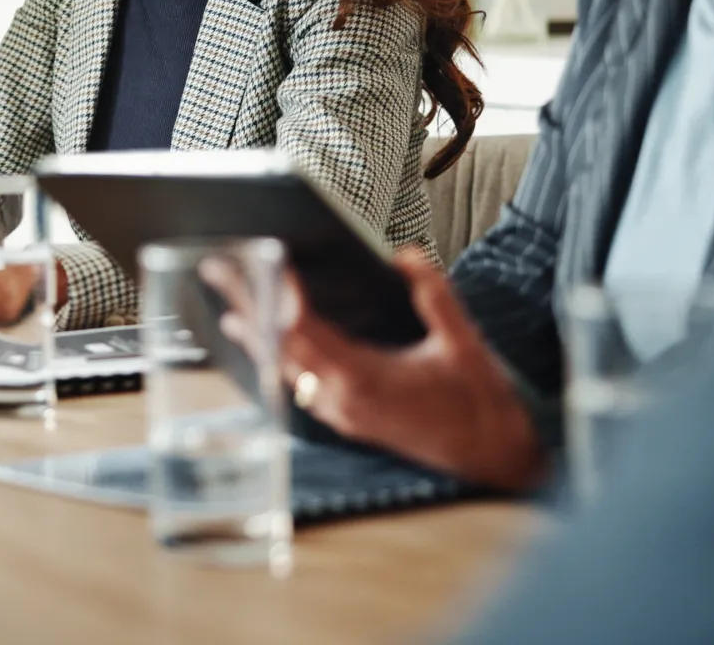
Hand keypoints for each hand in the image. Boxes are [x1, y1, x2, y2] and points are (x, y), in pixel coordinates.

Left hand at [212, 257, 545, 490]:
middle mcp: (343, 400)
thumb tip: (404, 255)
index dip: (282, 293)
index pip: (305, 329)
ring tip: (232, 303)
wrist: (494, 457)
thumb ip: (434, 295)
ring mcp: (343, 414)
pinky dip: (282, 359)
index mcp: (364, 379)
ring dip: (259, 334)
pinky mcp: (349, 421)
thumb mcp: (464, 342)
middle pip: (281, 346)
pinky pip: (303, 386)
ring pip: (286, 369)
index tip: (268, 258)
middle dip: (249, 304)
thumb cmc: (480, 402)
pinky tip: (273, 346)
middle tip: (219, 270)